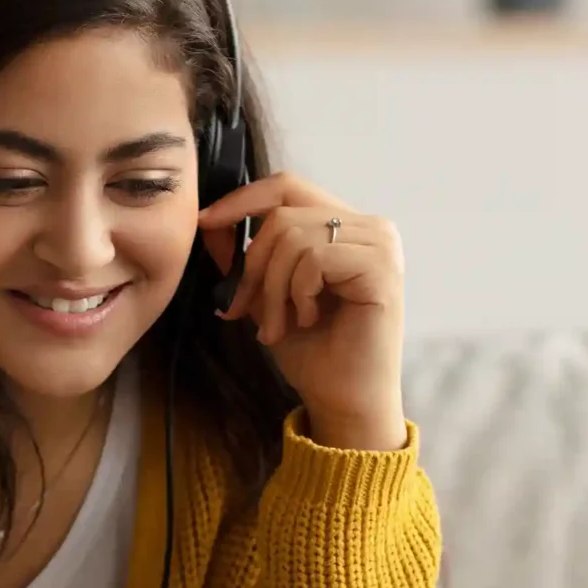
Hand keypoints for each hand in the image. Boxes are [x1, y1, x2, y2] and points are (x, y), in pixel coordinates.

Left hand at [201, 174, 406, 449]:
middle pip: (283, 212)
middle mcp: (369, 227)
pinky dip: (298, 294)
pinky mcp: (382, 267)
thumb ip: (248, 255)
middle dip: (252, 264)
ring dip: (273, 288)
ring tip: (279, 325)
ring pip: (293, 236)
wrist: (343, 400)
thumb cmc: (313, 351)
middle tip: (244, 309)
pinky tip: (308, 320)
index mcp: (345, 225)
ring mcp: (380, 244)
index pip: (287, 186)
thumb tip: (211, 222)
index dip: (242, 200)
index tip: (205, 223)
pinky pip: (315, 259)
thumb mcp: (268, 293)